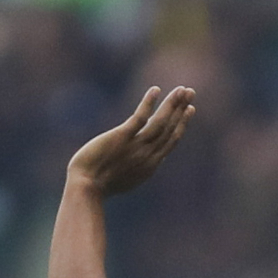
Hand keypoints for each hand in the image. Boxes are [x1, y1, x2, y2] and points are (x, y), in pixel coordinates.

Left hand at [66, 85, 196, 198]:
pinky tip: (155, 90)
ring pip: (160, 123)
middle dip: (181, 109)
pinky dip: (149, 104)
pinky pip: (140, 118)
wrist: (87, 188)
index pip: (171, 140)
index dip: (181, 123)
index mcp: (150, 165)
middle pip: (169, 128)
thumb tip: (139, 161)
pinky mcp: (122, 137)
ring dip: (172, 104)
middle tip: (190, 92)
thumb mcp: (125, 179)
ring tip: (181, 89)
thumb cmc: (100, 186)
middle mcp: (148, 155)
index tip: (189, 109)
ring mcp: (136, 146)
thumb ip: (136, 167)